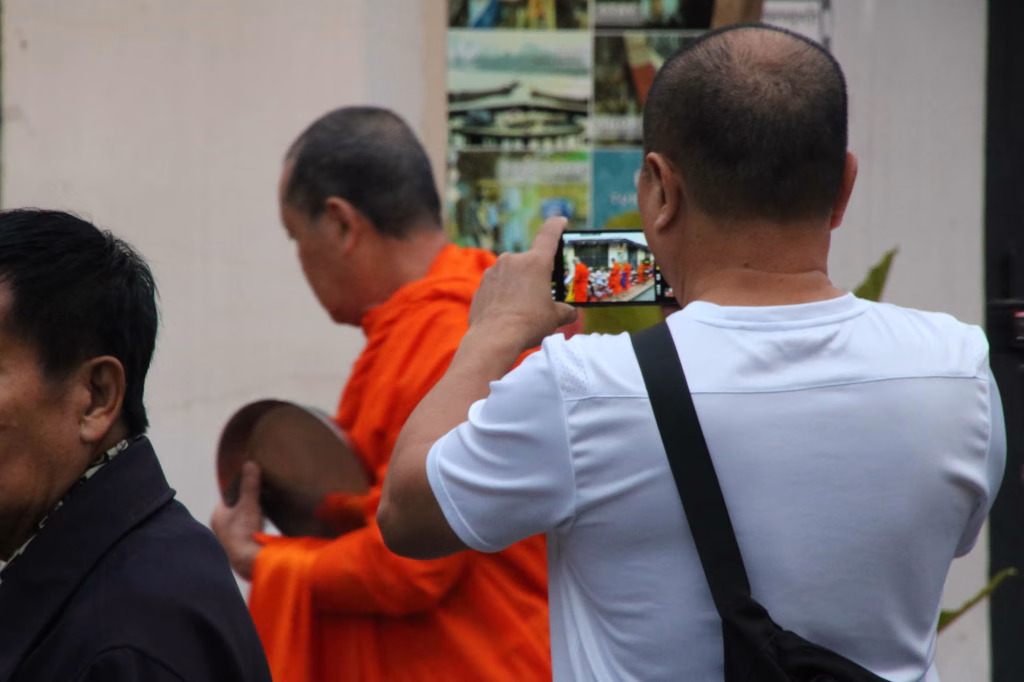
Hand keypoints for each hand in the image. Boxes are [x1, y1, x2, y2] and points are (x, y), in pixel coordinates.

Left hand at [210, 461, 263, 580]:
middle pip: (234, 509)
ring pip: (240, 522)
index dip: (239, 490)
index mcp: (217, 515)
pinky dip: (253, 528)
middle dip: (246, 503)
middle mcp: (220, 527)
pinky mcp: (238, 547)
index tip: (250, 484)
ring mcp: (228, 538)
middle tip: (259, 497)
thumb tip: (250, 463)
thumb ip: (250, 485)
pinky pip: (245, 532)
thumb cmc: (244, 531)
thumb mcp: (249, 504)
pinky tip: (262, 528)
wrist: (247, 560)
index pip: (228, 497)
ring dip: (250, 517)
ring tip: (262, 511)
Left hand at [469, 216, 577, 350]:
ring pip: (512, 274)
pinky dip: (504, 294)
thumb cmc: (528, 324)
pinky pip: (498, 285)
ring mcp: (494, 271)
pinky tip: (507, 312)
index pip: (549, 234)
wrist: (493, 338)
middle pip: (530, 261)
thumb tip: (571, 312)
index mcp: (535, 262)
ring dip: (519, 285)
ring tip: (523, 309)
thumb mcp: (555, 318)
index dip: (557, 225)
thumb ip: (565, 310)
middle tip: (541, 295)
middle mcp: (513, 260)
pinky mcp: (482, 284)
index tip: (561, 221)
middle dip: (536, 275)